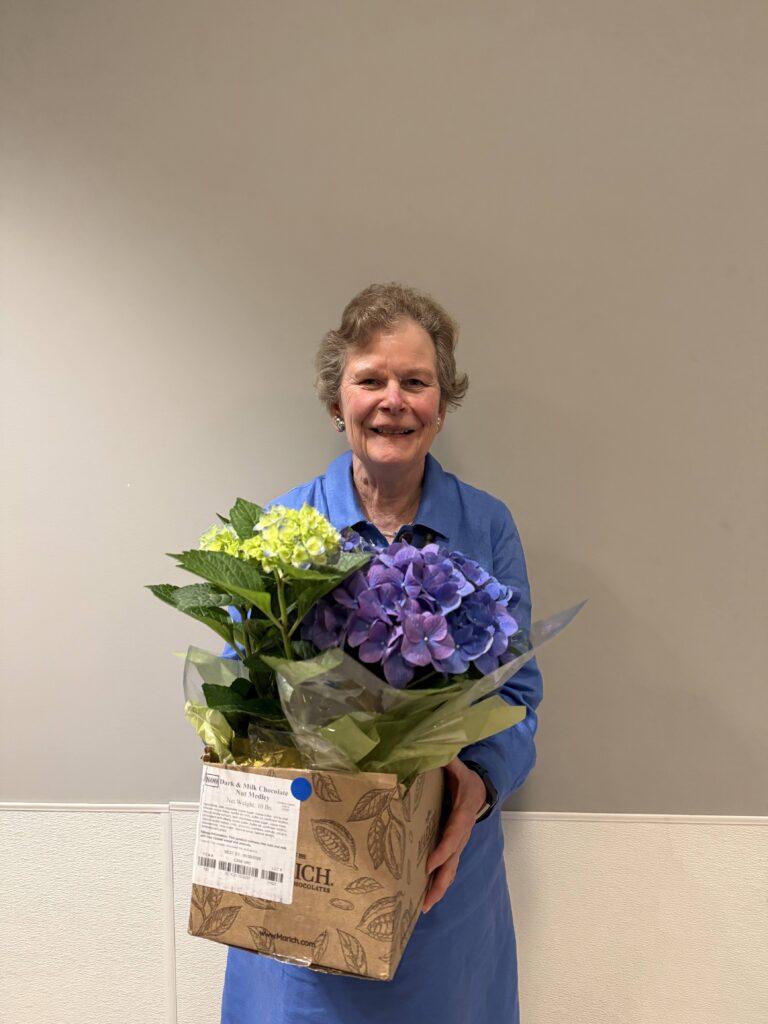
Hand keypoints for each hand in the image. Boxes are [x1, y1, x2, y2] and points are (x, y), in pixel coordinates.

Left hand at [423, 758, 486, 912]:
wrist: (480, 789)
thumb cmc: (465, 778)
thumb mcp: (458, 767)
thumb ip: (447, 761)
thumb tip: (434, 752)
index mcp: (464, 812)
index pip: (454, 833)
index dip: (444, 849)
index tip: (429, 863)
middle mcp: (462, 833)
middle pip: (453, 861)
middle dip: (440, 881)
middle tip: (426, 901)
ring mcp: (459, 843)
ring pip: (451, 869)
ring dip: (438, 888)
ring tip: (423, 906)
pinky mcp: (453, 848)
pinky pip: (447, 867)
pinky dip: (438, 883)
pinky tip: (423, 897)